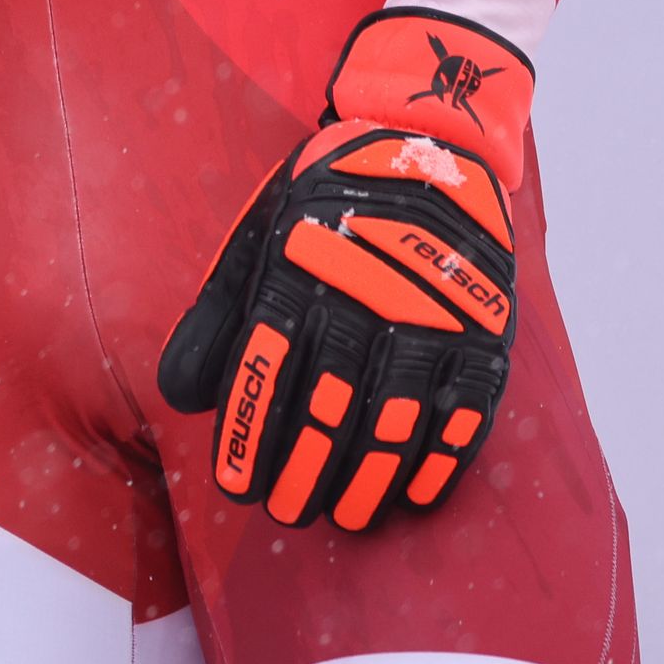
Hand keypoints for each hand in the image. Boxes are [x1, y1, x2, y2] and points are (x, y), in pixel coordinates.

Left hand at [157, 8, 530, 533]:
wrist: (428, 146)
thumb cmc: (327, 202)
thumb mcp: (260, 236)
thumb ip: (218, 315)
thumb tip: (179, 397)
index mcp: (302, 271)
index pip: (268, 371)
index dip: (251, 436)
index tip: (237, 487)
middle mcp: (368, 298)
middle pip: (329, 406)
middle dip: (302, 470)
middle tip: (284, 513)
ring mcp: (433, 318)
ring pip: (394, 422)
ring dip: (366, 479)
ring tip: (340, 517)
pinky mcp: (484, 333)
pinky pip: (463, 414)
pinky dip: (437, 461)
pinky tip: (411, 496)